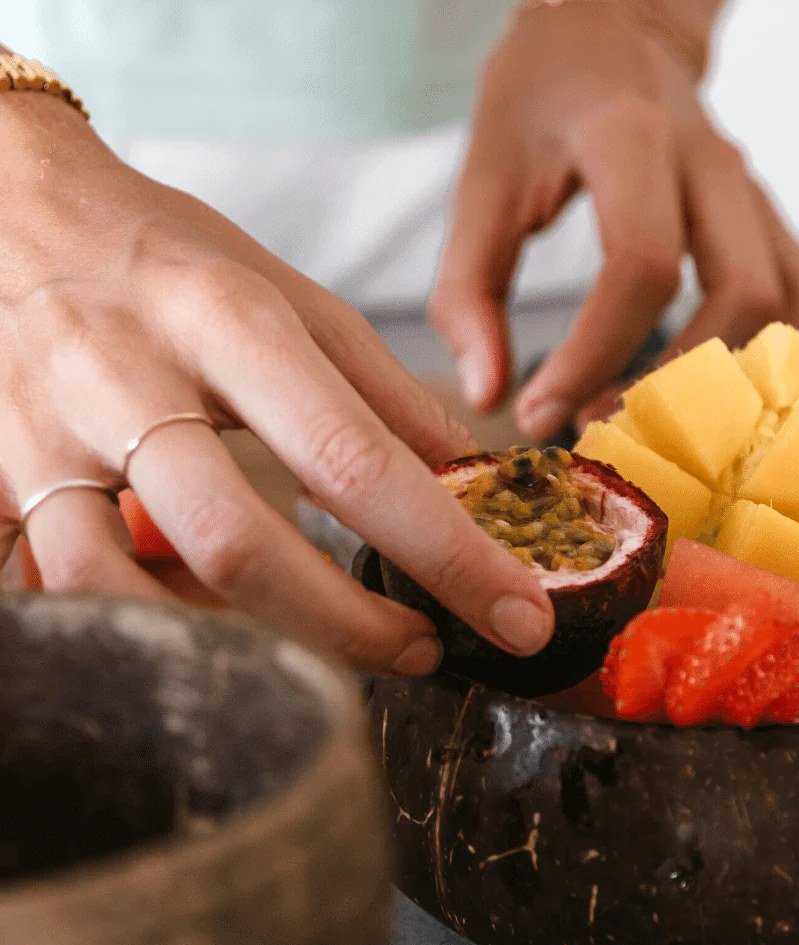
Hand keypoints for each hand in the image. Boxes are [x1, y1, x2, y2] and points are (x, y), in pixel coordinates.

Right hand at [0, 93, 554, 674]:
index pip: (354, 459)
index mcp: (227, 319)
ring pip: (123, 587)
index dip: (447, 554)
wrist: (17, 210)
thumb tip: (476, 486)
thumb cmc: (175, 260)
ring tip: (310, 645)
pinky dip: (139, 623)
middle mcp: (127, 376)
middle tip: (419, 650)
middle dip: (345, 626)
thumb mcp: (296, 302)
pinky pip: (58, 586)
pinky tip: (204, 617)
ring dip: (233, 643)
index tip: (518, 615)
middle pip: (238, 543)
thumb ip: (388, 399)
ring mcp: (44, 434)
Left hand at [431, 3, 798, 440]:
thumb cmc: (541, 100)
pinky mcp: (771, 218)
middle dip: (672, 384)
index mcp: (631, 137)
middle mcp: (713, 162)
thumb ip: (468, 289)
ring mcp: (756, 190)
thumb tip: (491, 395)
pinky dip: (777, 356)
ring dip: (732, 380)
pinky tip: (716, 382)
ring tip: (655, 414)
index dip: (592, 357)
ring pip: (794, 305)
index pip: (641, 266)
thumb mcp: (482, 177)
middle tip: (599, 423)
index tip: (536, 411)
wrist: (615, 25)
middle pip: (742, 295)